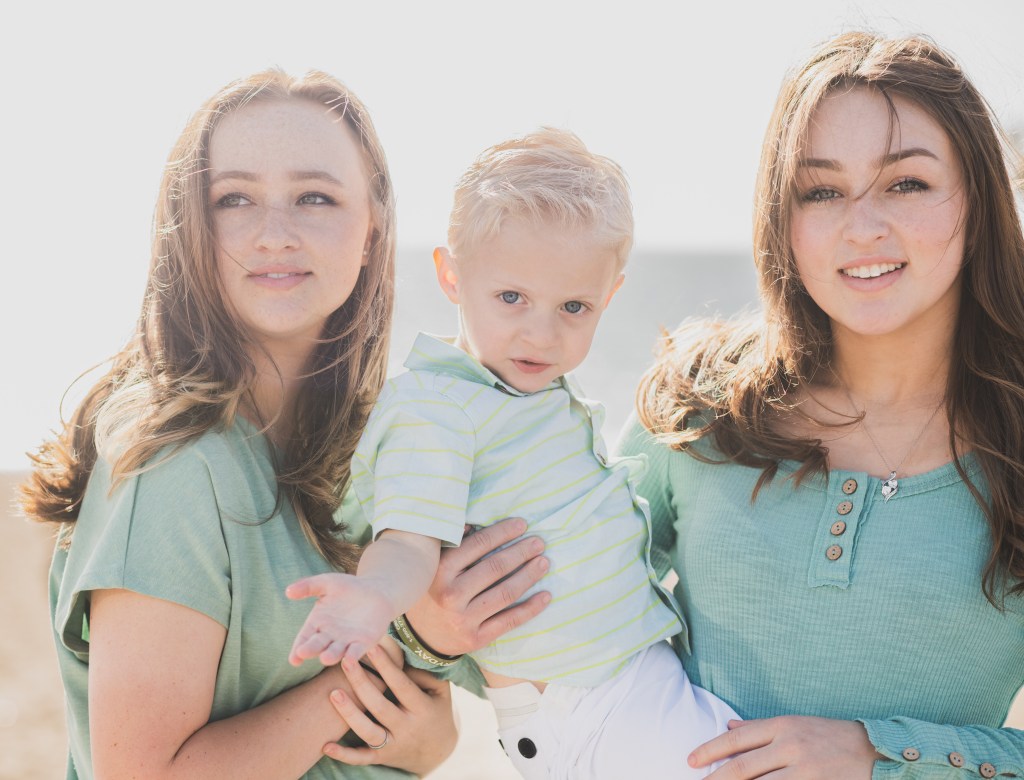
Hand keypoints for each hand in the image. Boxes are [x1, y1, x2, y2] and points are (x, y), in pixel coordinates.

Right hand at [287, 573, 393, 665]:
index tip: (293, 659)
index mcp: (318, 623)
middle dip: (310, 650)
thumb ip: (308, 586)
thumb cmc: (349, 587)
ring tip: (325, 658)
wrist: (378, 590)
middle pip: (318, 645)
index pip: (305, 638)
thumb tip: (288, 591)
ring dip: (331, 656)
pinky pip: (356, 651)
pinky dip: (352, 656)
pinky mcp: (364, 643)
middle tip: (303, 653)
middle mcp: (330, 636)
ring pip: (336, 651)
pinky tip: (349, 659)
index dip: (298, 648)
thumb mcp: (327, 583)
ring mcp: (347, 641)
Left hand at [323, 644, 456, 774]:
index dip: (386, 666)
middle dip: (362, 683)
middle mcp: (407, 728)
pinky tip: (326, 746)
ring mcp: (393, 745)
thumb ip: (425, 674)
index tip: (371, 646)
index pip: (401, 685)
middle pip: (380, 706)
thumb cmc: (436, 710)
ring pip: (369, 732)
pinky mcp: (381, 758)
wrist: (437, 752)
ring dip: (350, 714)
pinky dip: (344, 755)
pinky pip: (361, 758)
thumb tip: (402, 655)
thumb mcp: (440, 691)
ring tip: (333, 693)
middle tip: (345, 661)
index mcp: (422, 709)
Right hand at [405, 517, 550, 655]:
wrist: (419, 636)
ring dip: (529, 576)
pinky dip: (531, 608)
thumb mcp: (433, 565)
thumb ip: (454, 544)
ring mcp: (464, 619)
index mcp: (441, 570)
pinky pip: (509, 621)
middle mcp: (452, 594)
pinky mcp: (475, 639)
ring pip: (506, 593)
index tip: (522, 524)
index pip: (479, 544)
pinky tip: (546, 595)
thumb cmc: (432, 590)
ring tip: (544, 563)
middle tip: (539, 543)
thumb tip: (477, 522)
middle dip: (521, 552)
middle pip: (496, 568)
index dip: (503, 532)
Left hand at [692, 716, 882, 778]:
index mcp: (782, 726)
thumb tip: (727, 726)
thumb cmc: (830, 736)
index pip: (737, 739)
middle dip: (716, 779)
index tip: (691, 761)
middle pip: (743, 767)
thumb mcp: (795, 724)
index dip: (710, 751)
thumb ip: (760, 728)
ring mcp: (804, 770)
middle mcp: (790, 746)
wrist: (875, 751)